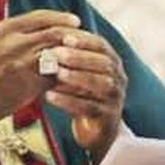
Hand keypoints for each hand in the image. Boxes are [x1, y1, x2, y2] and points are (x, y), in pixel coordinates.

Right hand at [0, 0, 80, 147]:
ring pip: (59, 55)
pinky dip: (65, 77)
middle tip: (83, 38)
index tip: (74, 21)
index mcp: (4, 30)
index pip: (42, 18)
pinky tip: (71, 79)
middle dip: (72, 35)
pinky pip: (55, 79)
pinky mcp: (29, 89)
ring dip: (72, 56)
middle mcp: (17, 45)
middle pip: (55, 34)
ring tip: (82, 58)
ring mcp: (24, 67)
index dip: (61, 18)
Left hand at [43, 30, 125, 162]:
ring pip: (100, 84)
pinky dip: (68, 101)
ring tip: (56, 72)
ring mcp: (115, 99)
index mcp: (112, 62)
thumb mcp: (78, 73)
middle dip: (79, 56)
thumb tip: (46, 33)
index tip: (64, 37)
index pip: (101, 45)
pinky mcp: (107, 118)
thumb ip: (69, 57)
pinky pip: (89, 107)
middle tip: (56, 53)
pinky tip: (50, 96)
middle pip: (103, 63)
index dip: (84, 40)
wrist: (96, 130)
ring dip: (76, 76)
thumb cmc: (83, 95)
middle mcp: (118, 78)